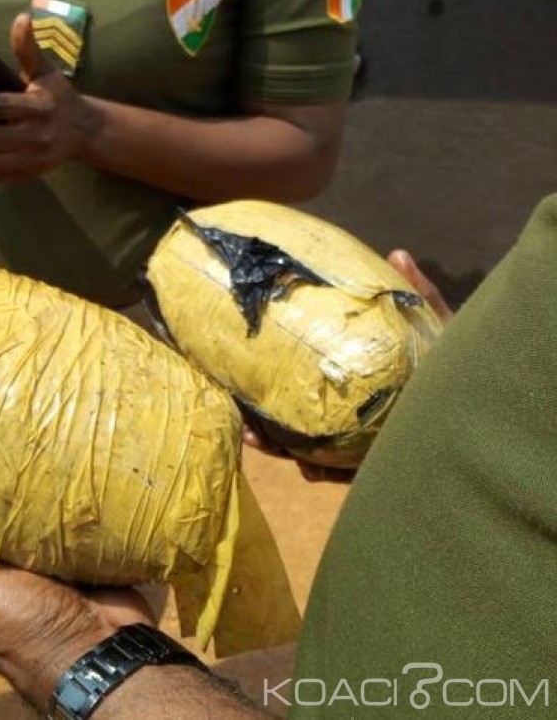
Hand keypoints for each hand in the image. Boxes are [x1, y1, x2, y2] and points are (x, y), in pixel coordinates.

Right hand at [242, 248, 452, 478]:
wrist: (485, 410)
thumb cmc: (460, 368)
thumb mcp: (439, 328)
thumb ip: (420, 295)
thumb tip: (396, 252)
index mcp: (358, 380)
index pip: (310, 377)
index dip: (278, 375)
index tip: (248, 365)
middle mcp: (350, 412)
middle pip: (297, 415)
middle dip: (264, 418)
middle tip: (240, 410)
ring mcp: (357, 443)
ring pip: (307, 447)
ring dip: (279, 446)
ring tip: (257, 438)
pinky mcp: (372, 468)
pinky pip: (338, 475)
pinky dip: (319, 473)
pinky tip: (309, 471)